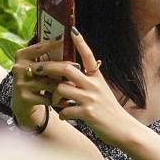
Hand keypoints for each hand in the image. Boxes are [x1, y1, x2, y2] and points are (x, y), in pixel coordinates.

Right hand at [8, 35, 69, 128]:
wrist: (21, 103)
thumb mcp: (37, 67)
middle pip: (47, 66)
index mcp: (21, 56)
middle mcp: (19, 68)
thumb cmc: (35, 81)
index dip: (52, 44)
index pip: (39, 47)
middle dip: (63, 68)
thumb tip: (67, 46)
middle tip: (78, 67)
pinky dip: (58, 99)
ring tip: (73, 86)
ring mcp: (21, 83)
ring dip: (63, 85)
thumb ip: (48, 58)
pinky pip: (47, 97)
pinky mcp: (24, 98)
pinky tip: (65, 100)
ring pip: (49, 83)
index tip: (64, 40)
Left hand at [33, 31, 137, 145]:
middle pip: (67, 69)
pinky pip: (65, 110)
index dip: (80, 43)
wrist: (123, 129)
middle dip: (48, 68)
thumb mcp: (101, 91)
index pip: (88, 56)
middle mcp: (95, 85)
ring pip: (62, 88)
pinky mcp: (89, 113)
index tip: (72, 30)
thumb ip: (86, 82)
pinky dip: (61, 114)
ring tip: (55, 102)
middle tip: (35, 69)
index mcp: (97, 77)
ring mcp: (92, 99)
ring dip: (53, 96)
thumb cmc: (108, 110)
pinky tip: (64, 116)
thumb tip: (68, 73)